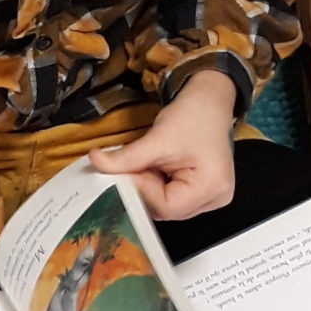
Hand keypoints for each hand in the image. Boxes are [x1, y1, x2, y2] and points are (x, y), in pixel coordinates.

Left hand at [89, 71, 238, 220]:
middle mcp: (215, 198)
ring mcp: (210, 197)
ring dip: (149, 187)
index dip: (140, 191)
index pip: (166, 207)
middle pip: (166, 209)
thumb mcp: (158, 137)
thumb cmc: (194, 116)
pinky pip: (172, 197)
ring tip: (147, 162)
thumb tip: (95, 162)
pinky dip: (157, 185)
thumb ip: (126, 157)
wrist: (210, 101)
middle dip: (143, 189)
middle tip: (129, 167)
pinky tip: (156, 167)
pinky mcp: (201, 193)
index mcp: (211, 187)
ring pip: (166, 205)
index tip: (123, 172)